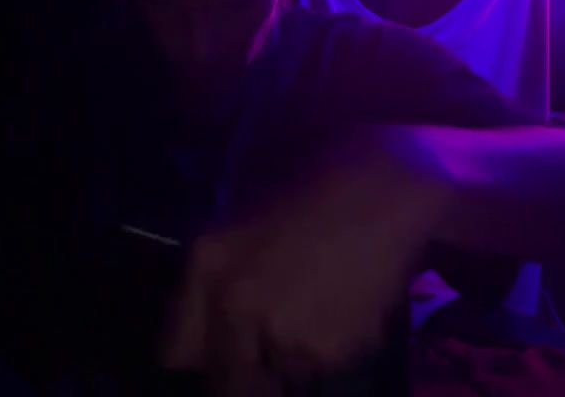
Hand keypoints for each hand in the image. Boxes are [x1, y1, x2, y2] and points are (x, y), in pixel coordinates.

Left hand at [160, 128, 451, 394]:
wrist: (388, 187)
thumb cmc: (319, 188)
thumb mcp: (249, 220)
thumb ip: (222, 278)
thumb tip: (213, 335)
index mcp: (207, 261)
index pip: (175, 351)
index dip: (202, 355)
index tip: (222, 354)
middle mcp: (233, 302)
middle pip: (228, 380)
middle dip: (250, 368)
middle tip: (282, 335)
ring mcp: (280, 330)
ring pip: (283, 372)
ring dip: (298, 354)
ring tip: (326, 300)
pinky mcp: (327, 349)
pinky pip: (324, 365)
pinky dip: (337, 346)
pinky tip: (351, 301)